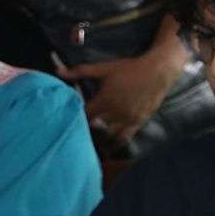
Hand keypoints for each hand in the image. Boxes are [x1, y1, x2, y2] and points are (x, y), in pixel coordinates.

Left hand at [62, 51, 181, 144]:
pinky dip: (116, 144)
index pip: (84, 116)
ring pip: (110, 138)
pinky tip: (111, 147)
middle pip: (96, 131)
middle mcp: (115, 113)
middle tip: (80, 136)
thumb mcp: (103, 68)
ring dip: (101, 141)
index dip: (76, 119)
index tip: (70, 120)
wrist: (157, 73)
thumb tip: (58, 72)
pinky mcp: (138, 122)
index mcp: (104, 100)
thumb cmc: (129, 69)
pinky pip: (126, 138)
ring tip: (94, 144)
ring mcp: (128, 120)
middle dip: (88, 133)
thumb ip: (80, 72)